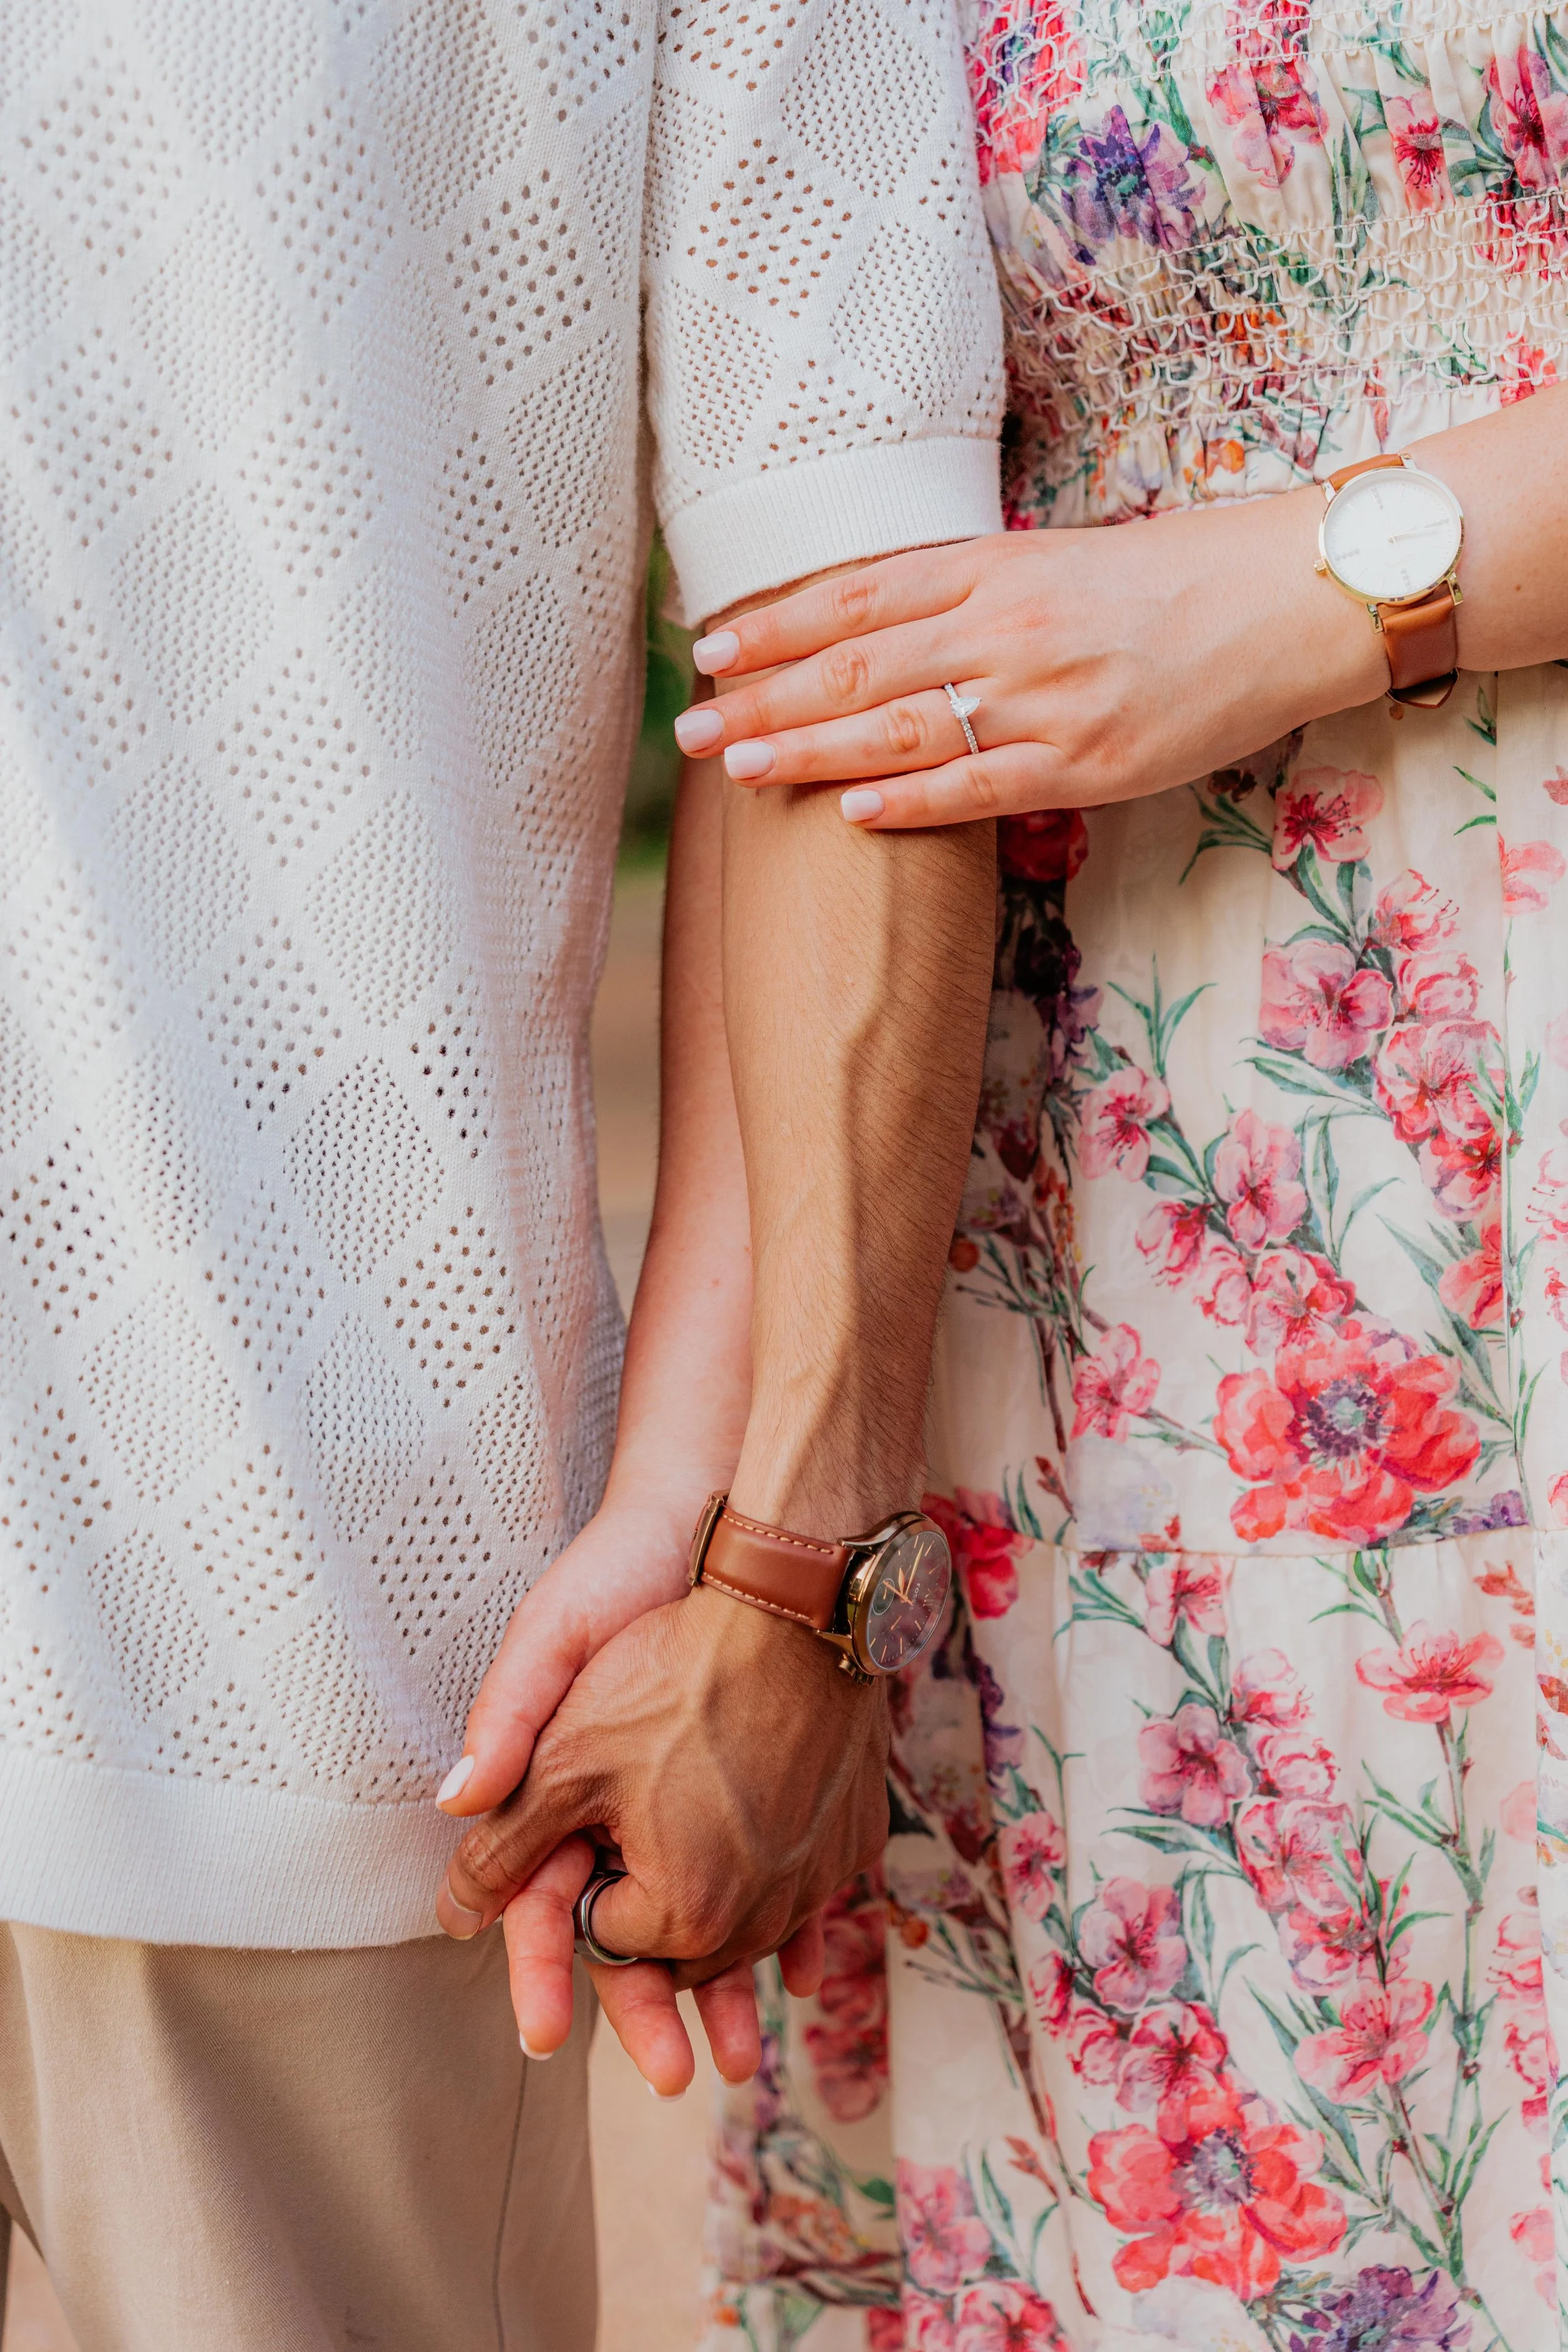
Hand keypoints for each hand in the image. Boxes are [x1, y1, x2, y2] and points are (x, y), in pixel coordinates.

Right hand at [432, 1485, 804, 2088]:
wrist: (726, 1531)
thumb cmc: (622, 1575)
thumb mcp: (555, 1633)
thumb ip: (511, 1716)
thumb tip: (457, 1801)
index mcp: (556, 1782)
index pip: (537, 1897)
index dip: (539, 1967)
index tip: (547, 2035)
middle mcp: (613, 1805)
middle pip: (622, 1930)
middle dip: (640, 2007)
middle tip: (669, 2073)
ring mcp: (681, 1802)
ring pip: (694, 1919)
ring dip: (715, 1987)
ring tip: (745, 2054)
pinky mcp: (746, 1791)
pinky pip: (761, 1879)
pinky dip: (778, 1927)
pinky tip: (804, 1971)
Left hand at [671, 488, 1386, 828]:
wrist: (1281, 599)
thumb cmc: (1167, 578)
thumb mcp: (1055, 560)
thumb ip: (969, 588)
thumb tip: (880, 619)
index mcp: (993, 567)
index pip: (856, 597)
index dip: (775, 625)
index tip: (708, 649)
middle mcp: (1004, 627)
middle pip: (855, 666)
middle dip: (762, 700)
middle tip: (688, 729)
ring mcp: (1042, 697)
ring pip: (898, 727)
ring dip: (807, 751)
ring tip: (735, 771)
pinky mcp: (1085, 760)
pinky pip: (977, 785)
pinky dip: (908, 802)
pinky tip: (845, 813)